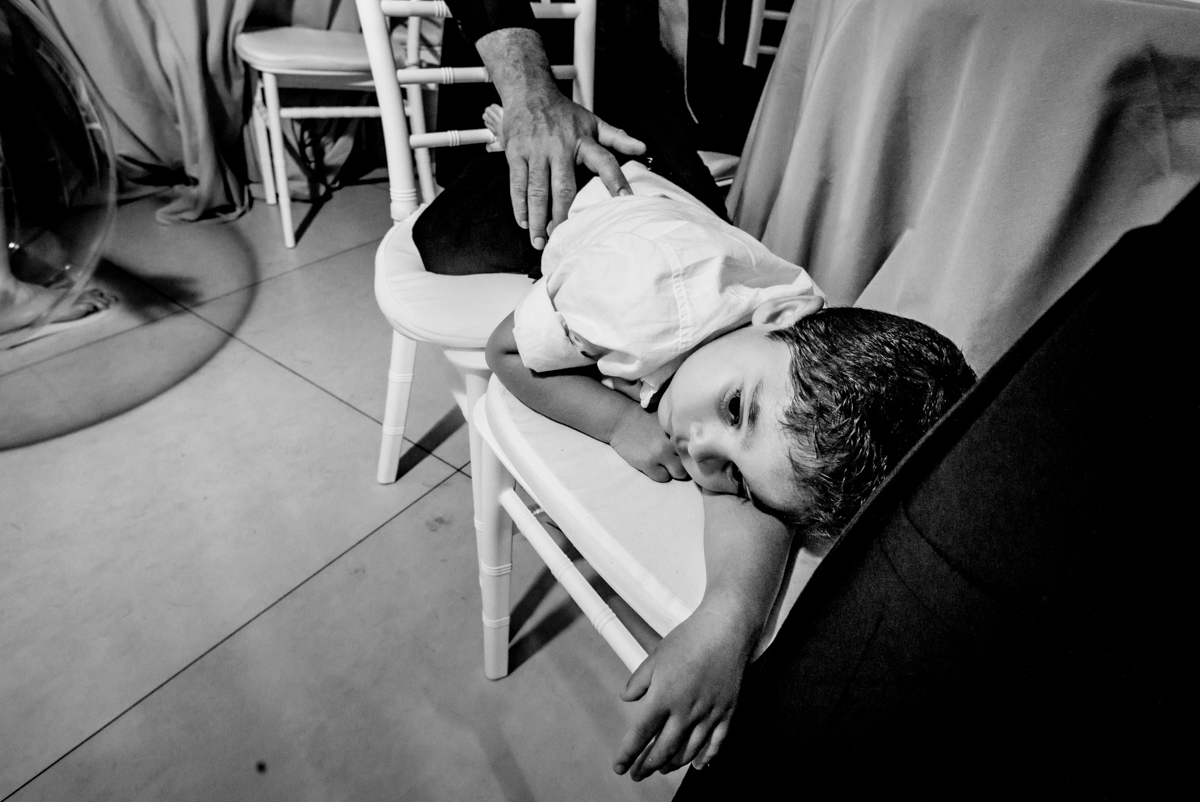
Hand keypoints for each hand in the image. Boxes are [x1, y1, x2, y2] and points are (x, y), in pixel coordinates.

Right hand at [473, 28, 645, 248]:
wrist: (528, 91)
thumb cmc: (563, 112)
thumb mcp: (592, 121)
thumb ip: (617, 137)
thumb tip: (642, 148)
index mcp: (583, 140)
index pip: (604, 161)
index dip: (615, 180)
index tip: (625, 200)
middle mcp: (559, 147)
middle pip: (563, 187)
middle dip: (562, 215)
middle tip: (562, 237)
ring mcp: (535, 151)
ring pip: (537, 190)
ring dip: (538, 218)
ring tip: (540, 240)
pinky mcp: (515, 153)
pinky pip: (517, 184)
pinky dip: (519, 205)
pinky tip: (524, 222)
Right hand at [608, 404, 688, 481]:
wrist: (621, 419)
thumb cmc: (645, 418)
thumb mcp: (665, 419)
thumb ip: (679, 430)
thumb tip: (695, 440)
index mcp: (677, 431)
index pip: (695, 449)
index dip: (693, 452)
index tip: (690, 453)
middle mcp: (671, 443)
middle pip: (690, 463)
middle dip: (685, 464)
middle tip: (677, 460)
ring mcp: (659, 454)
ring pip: (678, 474)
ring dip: (674, 470)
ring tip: (666, 463)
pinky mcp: (646, 463)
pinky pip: (662, 477)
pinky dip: (660, 473)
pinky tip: (654, 464)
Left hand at [613, 601, 753, 779]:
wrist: (725, 629)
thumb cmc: (688, 639)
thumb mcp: (655, 657)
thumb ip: (638, 681)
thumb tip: (626, 697)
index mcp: (663, 697)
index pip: (640, 735)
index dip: (628, 754)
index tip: (619, 766)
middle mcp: (685, 711)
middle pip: (663, 750)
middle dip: (647, 766)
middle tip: (638, 774)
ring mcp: (708, 713)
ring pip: (689, 751)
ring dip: (672, 764)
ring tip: (662, 769)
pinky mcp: (726, 711)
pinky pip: (716, 743)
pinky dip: (706, 757)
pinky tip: (697, 765)